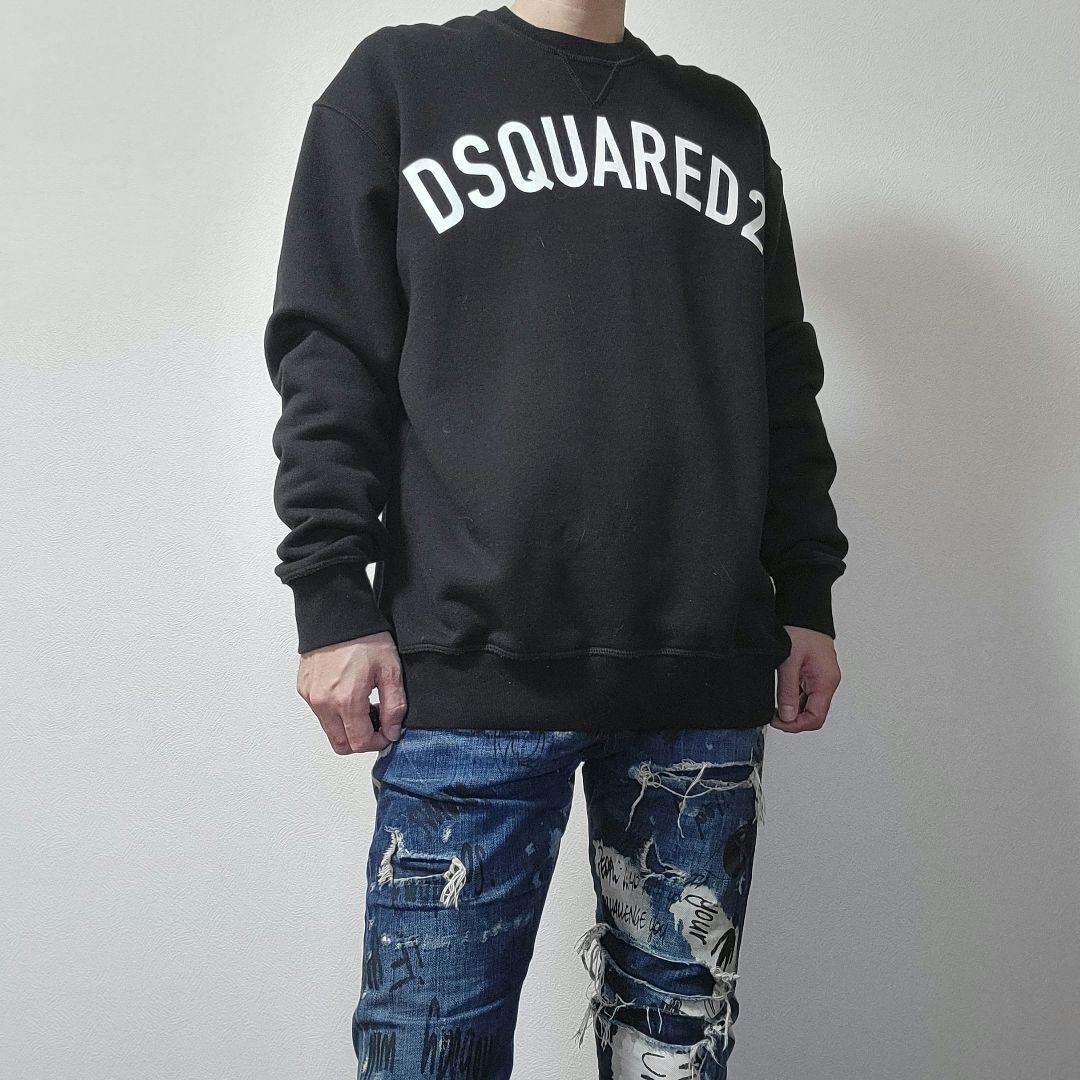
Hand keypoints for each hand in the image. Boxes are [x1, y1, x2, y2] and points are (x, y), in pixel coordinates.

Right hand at [296, 631, 406, 753]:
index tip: (387, 731)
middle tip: (376, 721)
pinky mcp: (304, 689)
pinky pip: (319, 713)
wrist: (338, 615)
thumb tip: (392, 731)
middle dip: (361, 740)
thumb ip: (394, 706)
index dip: (378, 742)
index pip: (360, 743)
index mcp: (346, 700)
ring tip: (363, 704)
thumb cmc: (365, 638)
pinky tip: (348, 693)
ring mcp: (311, 696)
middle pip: (341, 745)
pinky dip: (334, 713)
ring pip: (330, 730)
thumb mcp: (390, 671)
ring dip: (347, 727)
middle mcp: (323, 702)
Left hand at [772, 626, 840, 732]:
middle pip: (814, 714)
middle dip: (793, 719)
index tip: (777, 721)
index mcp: (826, 681)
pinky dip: (794, 698)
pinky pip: (807, 694)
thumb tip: (787, 717)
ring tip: (775, 705)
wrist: (804, 612)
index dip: (796, 725)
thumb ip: (787, 691)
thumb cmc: (800, 630)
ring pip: (810, 705)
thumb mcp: (789, 662)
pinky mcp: (815, 674)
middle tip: (773, 715)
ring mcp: (822, 678)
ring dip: (793, 709)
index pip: (816, 717)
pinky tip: (781, 694)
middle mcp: (828, 682)